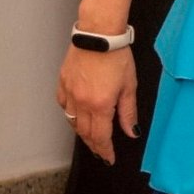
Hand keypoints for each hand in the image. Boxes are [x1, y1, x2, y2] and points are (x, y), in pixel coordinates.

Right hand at [56, 45, 138, 164]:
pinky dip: (70, 114)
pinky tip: (76, 115)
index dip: (105, 151)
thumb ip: (128, 112)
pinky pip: (63, 106)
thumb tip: (131, 132)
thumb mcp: (129, 85)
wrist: (99, 35)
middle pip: (85, 133)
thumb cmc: (117, 56)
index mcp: (100, 105)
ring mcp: (69, 93)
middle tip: (101, 152)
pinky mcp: (62, 83)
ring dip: (82, 132)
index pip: (101, 137)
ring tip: (91, 137)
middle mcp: (82, 103)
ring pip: (72, 122)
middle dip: (94, 145)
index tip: (109, 159)